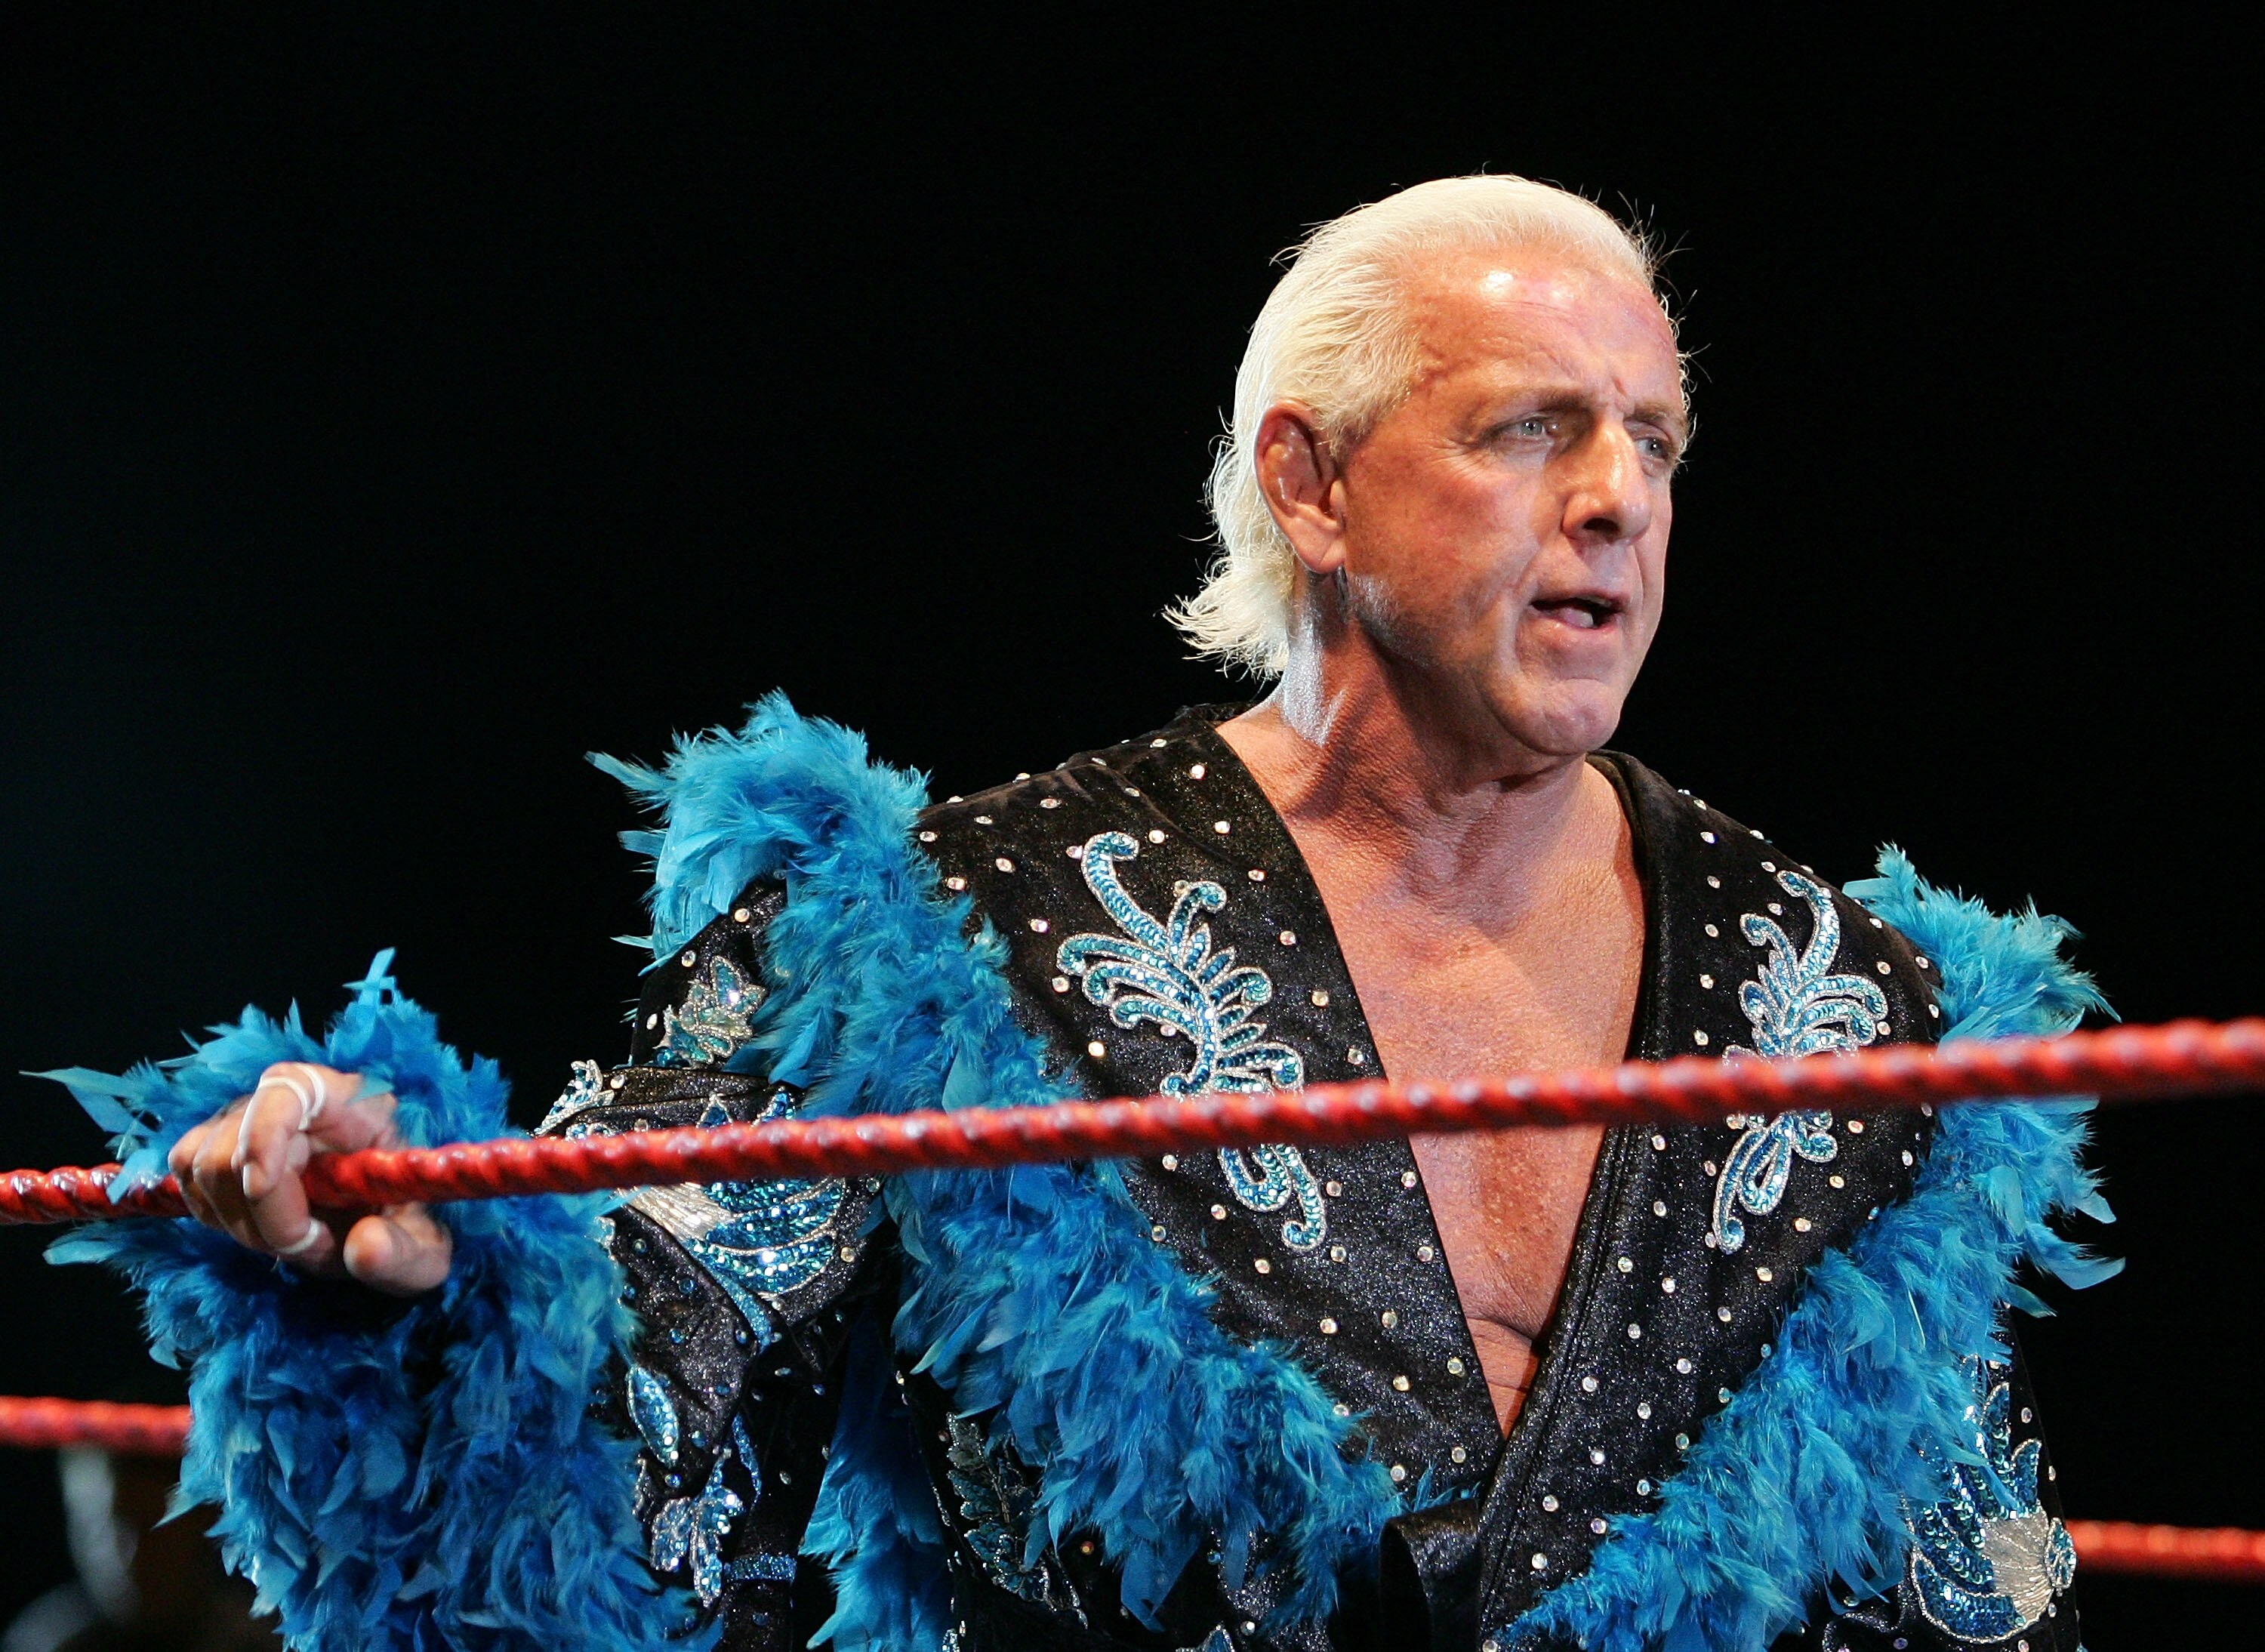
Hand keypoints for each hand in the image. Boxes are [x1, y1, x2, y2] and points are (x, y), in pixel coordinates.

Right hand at [167, 1062, 452, 1295]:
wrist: (386, 1226)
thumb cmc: (407, 1227)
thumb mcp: (427, 1252)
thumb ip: (403, 1254)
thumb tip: (363, 1247)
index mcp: (355, 1104)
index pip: (287, 1087)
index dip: (262, 1132)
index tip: (262, 1188)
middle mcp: (295, 1102)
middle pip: (232, 1144)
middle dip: (263, 1216)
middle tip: (314, 1245)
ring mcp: (250, 1121)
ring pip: (201, 1164)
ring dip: (240, 1222)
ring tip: (296, 1239)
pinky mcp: (221, 1148)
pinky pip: (186, 1177)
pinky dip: (214, 1215)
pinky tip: (260, 1230)